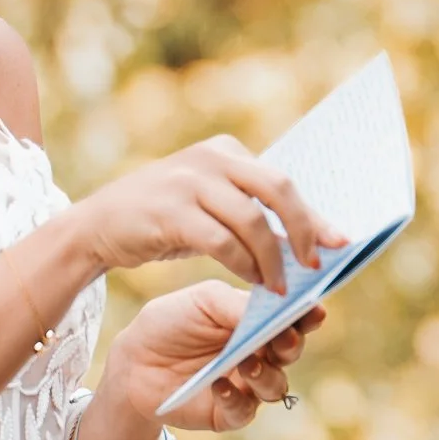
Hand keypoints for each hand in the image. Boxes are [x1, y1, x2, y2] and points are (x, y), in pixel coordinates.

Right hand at [71, 137, 345, 291]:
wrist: (98, 226)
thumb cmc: (162, 220)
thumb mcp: (207, 203)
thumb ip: (248, 209)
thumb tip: (306, 236)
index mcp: (226, 151)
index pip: (282, 181)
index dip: (314, 215)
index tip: (341, 242)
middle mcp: (211, 159)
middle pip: (277, 190)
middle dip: (304, 229)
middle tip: (316, 265)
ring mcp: (190, 182)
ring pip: (252, 220)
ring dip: (273, 258)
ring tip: (280, 287)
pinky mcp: (172, 212)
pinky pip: (222, 241)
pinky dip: (244, 265)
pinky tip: (253, 282)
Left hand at [97, 285, 326, 436]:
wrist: (133, 363)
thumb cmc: (169, 323)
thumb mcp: (202, 301)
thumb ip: (237, 304)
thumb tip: (272, 311)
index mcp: (256, 321)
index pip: (292, 317)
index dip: (307, 314)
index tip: (315, 308)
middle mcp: (258, 353)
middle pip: (291, 352)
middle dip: (291, 344)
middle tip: (283, 337)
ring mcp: (246, 385)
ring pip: (275, 385)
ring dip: (265, 374)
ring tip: (247, 362)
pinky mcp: (228, 413)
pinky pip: (244, 410)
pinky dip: (235, 398)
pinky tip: (219, 385)